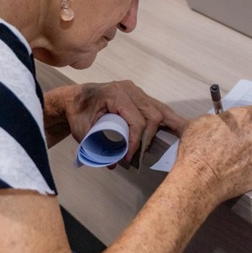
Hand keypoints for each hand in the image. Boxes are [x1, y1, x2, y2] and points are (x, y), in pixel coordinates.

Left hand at [48, 81, 185, 162]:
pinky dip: (167, 118)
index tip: (128, 157)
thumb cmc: (78, 112)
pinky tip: (177, 127)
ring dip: (164, 128)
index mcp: (116, 94)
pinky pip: (158, 106)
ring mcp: (137, 91)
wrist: (75, 99)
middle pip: (152, 115)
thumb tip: (113, 163)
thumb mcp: (82, 131)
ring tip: (174, 141)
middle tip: (139, 154)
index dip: (136, 141)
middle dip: (148, 138)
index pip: (136, 121)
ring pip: (159, 109)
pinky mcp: (140, 95)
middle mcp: (130, 89)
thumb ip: (96, 147)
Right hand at [174, 105, 251, 202]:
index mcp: (242, 118)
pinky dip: (248, 173)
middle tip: (230, 149)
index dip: (248, 121)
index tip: (241, 128)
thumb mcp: (195, 124)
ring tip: (229, 165)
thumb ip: (210, 119)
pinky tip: (233, 176)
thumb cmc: (196, 151)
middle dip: (246, 140)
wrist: (199, 180)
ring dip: (248, 157)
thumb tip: (211, 120)